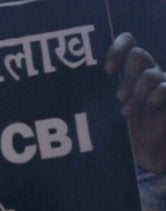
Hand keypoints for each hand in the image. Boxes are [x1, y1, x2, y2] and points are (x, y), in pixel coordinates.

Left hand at [105, 33, 165, 172]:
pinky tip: (149, 104)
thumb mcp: (103, 107)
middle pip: (139, 56)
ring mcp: (162, 83)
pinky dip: (157, 95)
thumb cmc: (119, 126)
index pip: (128, 41)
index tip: (106, 70)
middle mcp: (146, 71)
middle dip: (127, 76)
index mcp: (128, 68)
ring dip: (137, 92)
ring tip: (126, 111)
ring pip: (151, 74)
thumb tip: (73, 83)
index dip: (118, 48)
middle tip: (119, 97)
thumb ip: (95, 92)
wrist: (143, 149)